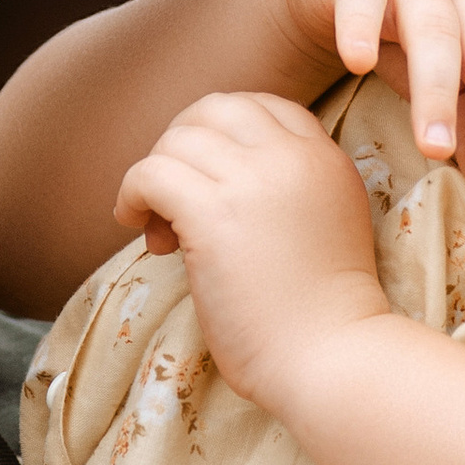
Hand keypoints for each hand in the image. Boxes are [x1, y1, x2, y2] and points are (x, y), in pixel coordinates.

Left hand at [115, 89, 391, 412]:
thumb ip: (285, 191)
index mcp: (324, 158)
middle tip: (176, 198)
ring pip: (177, 139)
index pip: (263, 106)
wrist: (332, 357)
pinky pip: (150, 173)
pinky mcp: (213, 213)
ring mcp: (253, 180)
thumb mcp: (323, 226)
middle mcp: (292, 156)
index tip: (212, 181)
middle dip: (185, 144)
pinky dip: (132, 194)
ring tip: (160, 229)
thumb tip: (209, 179)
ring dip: (156, 175)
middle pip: (216, 108)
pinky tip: (136, 226)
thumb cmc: (323, 316)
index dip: (224, 136)